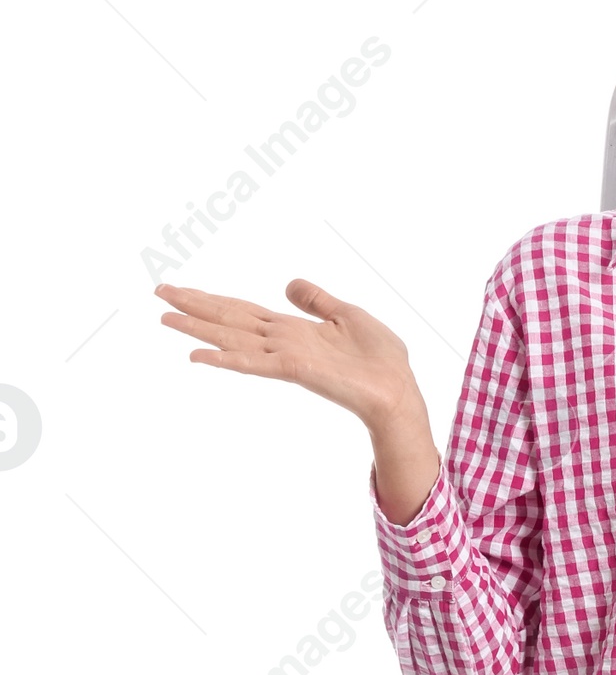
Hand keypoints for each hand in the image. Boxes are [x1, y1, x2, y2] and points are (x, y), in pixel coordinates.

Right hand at [156, 277, 440, 521]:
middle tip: (157, 294)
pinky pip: (254, 363)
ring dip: (197, 328)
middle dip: (193, 307)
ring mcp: (284, 357)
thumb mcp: (347, 315)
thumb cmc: (380, 360)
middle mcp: (280, 342)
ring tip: (164, 318)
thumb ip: (316, 300)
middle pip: (228, 320)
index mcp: (291, 330)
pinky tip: (199, 356)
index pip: (242, 311)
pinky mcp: (295, 369)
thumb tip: (289, 284)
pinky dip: (226, 358)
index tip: (181, 290)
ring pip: (232, 337)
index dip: (212, 299)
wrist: (398, 390)